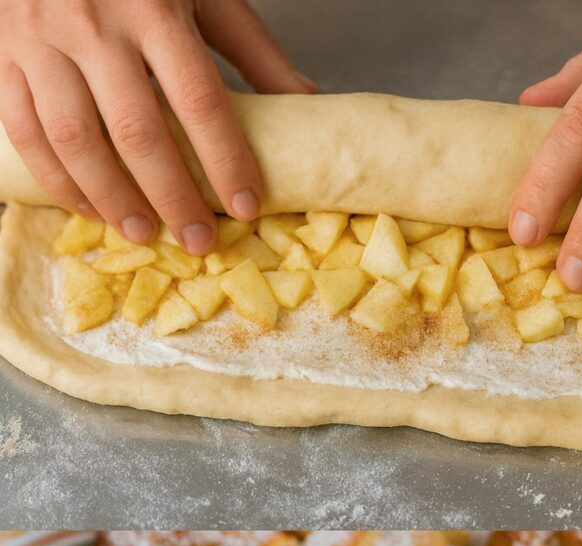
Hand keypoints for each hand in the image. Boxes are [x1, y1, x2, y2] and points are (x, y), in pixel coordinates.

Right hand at [0, 0, 314, 253]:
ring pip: (76, 139)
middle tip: (199, 240)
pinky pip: (25, 131)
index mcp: (153, 6)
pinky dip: (57, 180)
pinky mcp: (4, 55)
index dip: (225, 160)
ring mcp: (41, 39)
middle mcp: (93, 23)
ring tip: (144, 234)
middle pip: (137, 132)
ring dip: (113, 199)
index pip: (199, 99)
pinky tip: (88, 208)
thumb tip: (305, 102)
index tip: (246, 206)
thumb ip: (248, 47)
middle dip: (173, 197)